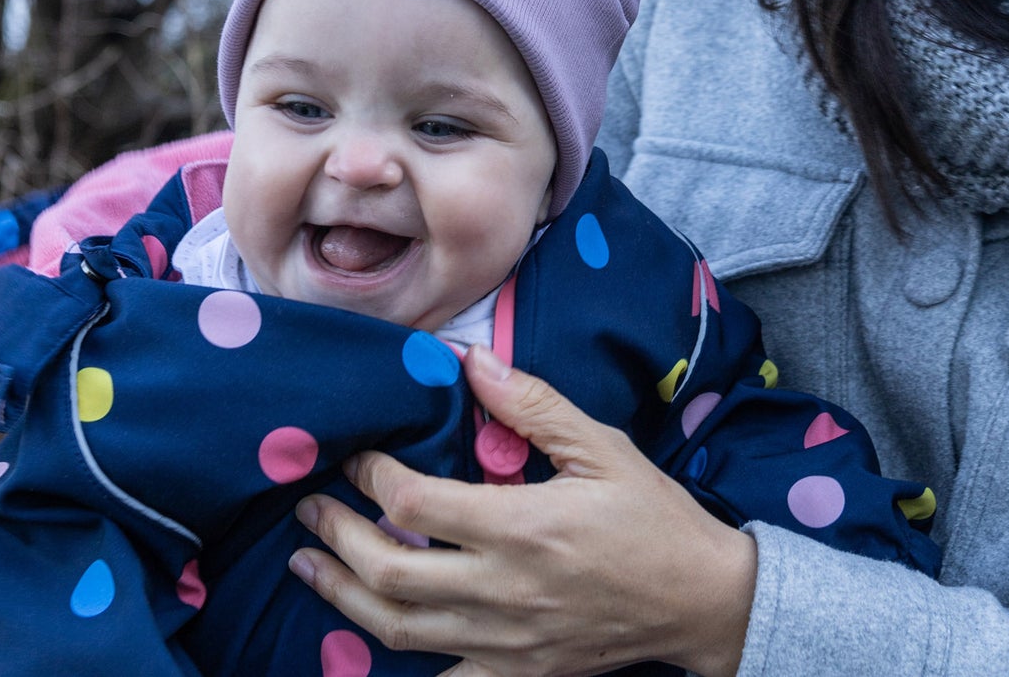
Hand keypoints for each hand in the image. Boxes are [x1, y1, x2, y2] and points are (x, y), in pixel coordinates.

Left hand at [289, 344, 756, 676]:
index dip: (372, 477)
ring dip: (343, 595)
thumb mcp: (602, 447)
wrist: (701, 601)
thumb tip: (470, 363)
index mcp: (525, 527)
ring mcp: (505, 640)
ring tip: (307, 565)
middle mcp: (505, 590)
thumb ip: (533, 405)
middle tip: (306, 508)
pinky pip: (441, 676)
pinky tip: (365, 635)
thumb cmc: (653, 517)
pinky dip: (395, 658)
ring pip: (400, 629)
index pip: (416, 504)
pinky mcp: (515, 672)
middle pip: (391, 572)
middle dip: (336, 536)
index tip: (354, 454)